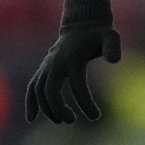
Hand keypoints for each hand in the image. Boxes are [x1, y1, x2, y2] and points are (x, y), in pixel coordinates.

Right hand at [23, 0, 120, 123]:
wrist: (81, 25)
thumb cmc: (99, 34)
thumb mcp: (111, 36)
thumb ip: (113, 47)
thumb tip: (114, 61)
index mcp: (73, 60)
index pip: (78, 87)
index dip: (86, 104)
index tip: (96, 116)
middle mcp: (56, 63)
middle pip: (50, 91)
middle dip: (58, 109)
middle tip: (72, 119)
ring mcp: (47, 66)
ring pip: (38, 91)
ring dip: (47, 109)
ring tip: (63, 119)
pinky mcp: (43, 69)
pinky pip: (32, 87)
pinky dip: (30, 102)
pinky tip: (31, 118)